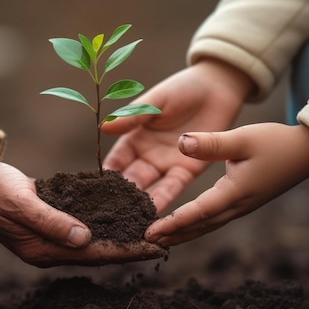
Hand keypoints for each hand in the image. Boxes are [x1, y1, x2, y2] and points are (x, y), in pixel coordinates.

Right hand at [0, 161, 164, 266]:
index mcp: (42, 251)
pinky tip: (121, 213)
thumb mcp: (22, 203)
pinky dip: (102, 221)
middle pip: (97, 251)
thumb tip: (85, 239)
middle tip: (161, 241)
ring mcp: (49, 236)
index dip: (126, 252)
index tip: (154, 248)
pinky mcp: (50, 220)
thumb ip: (52, 222)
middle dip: (128, 248)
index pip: (93, 255)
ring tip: (146, 230)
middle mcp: (49, 249)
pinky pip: (82, 224)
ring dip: (118, 235)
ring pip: (92, 239)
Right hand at [102, 59, 253, 212]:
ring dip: (139, 204)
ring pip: (149, 188)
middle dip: (119, 197)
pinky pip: (173, 187)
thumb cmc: (182, 89)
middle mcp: (148, 155)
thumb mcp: (154, 102)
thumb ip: (132, 117)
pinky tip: (153, 214)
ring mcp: (167, 164)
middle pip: (130, 179)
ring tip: (128, 221)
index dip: (104, 176)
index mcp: (135, 137)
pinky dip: (163, 200)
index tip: (90, 194)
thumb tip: (103, 127)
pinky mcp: (188, 170)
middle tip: (106, 217)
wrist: (218, 87)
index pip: (115, 161)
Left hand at [145, 123, 308, 245]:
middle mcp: (236, 206)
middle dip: (172, 235)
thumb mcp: (243, 138)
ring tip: (159, 241)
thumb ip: (211, 143)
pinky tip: (185, 225)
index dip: (172, 223)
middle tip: (145, 243)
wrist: (308, 153)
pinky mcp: (243, 203)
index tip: (150, 233)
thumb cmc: (276, 143)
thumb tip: (180, 144)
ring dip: (182, 234)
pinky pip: (214, 219)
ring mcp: (241, 207)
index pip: (197, 212)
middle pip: (199, 226)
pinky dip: (195, 225)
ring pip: (206, 226)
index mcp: (234, 193)